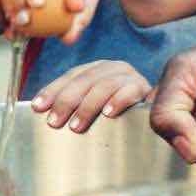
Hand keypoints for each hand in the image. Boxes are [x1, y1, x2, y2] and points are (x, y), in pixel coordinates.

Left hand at [31, 60, 149, 132]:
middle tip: (54, 122)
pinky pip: (129, 92)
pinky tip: (108, 114)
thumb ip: (73, 104)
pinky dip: (117, 101)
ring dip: (87, 107)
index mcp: (95, 69)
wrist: (158, 112)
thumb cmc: (117, 114)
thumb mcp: (92, 105)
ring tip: (75, 127)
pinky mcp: (144, 88)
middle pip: (84, 80)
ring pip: (103, 86)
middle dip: (66, 101)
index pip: (70, 77)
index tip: (38, 108)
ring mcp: (128, 76)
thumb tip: (40, 112)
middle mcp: (111, 68)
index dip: (52, 91)